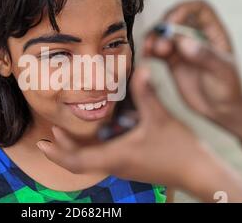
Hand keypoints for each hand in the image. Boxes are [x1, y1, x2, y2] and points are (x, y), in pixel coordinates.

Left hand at [37, 67, 241, 201]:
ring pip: (90, 161)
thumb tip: (140, 69)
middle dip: (62, 149)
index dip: (56, 152)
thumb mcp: (160, 118)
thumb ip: (146, 93)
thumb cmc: (180, 149)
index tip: (42, 142)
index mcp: (116, 156)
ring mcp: (123, 167)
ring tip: (65, 133)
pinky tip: (99, 134)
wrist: (199, 173)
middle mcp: (115, 165)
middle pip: (79, 162)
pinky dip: (92, 148)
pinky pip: (103, 159)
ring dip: (75, 148)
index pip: (76, 160)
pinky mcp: (131, 166)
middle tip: (50, 132)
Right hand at [144, 0, 241, 148]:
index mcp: (214, 32)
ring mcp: (183, 48)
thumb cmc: (229, 89)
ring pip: (162, 34)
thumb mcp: (222, 72)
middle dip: (163, 27)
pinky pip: (157, 49)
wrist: (222, 110)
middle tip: (159, 44)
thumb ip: (204, 56)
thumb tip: (183, 42)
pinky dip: (149, 50)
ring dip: (153, 38)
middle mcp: (196, 36)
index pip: (198, 8)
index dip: (183, 10)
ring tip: (149, 51)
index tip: (171, 24)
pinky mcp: (172, 60)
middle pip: (175, 18)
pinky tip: (146, 57)